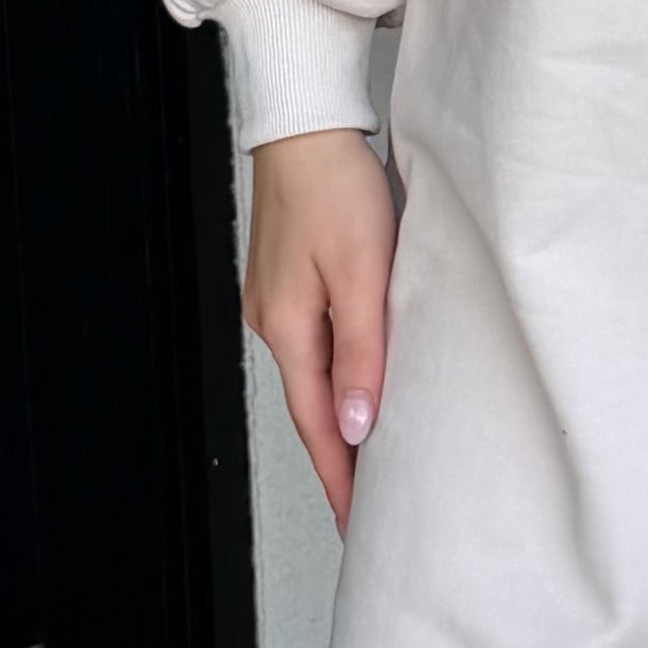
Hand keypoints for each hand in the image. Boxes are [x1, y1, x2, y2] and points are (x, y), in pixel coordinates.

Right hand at [244, 126, 399, 528]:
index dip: (341, 478)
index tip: (359, 523)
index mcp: (289, 329)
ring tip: (373, 458)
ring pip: (315, 378)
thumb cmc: (335, 186)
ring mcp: (277, 303)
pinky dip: (338, 379)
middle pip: (312, 409)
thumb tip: (355, 426)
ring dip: (340, 420)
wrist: (307, 124)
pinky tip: (359, 387)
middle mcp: (274, 323)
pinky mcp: (290, 282)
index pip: (318, 426)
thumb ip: (363, 352)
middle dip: (340, 460)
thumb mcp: (361, 272)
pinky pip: (317, 347)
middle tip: (372, 507)